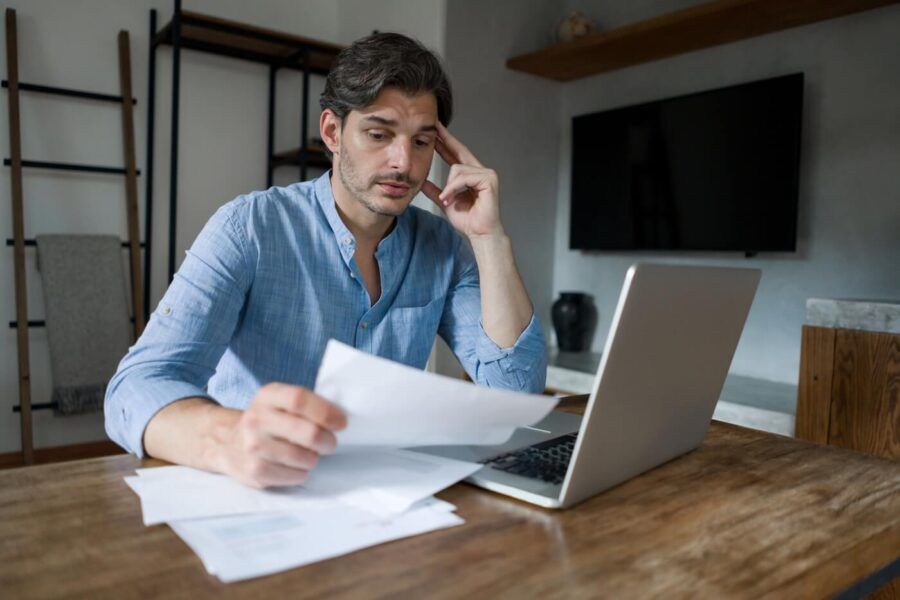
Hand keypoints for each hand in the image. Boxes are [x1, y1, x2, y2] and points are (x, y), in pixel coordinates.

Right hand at [221, 383, 346, 487]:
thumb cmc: (268, 421)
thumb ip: (305, 404)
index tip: (341, 422)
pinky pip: (295, 475)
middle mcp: (256, 419)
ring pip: (304, 458)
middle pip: (308, 433)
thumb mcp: (279, 402)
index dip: (326, 412)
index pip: (299, 400)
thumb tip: (339, 418)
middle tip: (329, 443)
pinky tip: (295, 466)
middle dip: (328, 441)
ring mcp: (253, 446)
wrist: (228, 444)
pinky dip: (302, 473)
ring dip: (314, 458)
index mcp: (267, 396)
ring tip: (308, 454)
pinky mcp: (254, 471)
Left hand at [421, 122, 503, 238]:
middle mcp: (480, 171)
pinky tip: (449, 199)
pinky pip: (463, 177)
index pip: (456, 154)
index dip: (445, 143)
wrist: (479, 233)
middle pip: (460, 150)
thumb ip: (435, 191)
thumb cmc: (468, 220)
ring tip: (446, 200)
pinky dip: (453, 188)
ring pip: (457, 168)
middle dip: (446, 139)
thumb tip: (421, 181)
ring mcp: (486, 173)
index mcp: (470, 175)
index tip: (435, 132)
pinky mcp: (489, 179)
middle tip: (435, 126)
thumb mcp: (445, 202)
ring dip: (448, 187)